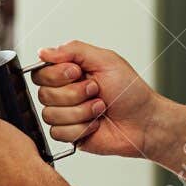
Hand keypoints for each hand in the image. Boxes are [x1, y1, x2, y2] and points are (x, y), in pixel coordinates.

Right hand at [32, 41, 185, 172]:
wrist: (145, 121)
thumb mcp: (105, 60)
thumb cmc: (130, 91)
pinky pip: (58, 133)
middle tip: (96, 91)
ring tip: (100, 108)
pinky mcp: (70, 135)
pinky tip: (96, 124)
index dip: (57, 74)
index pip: (40, 73)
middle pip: (43, 94)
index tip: (78, 73)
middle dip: (75, 93)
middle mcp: (64, 93)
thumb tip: (43, 52)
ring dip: (81, 112)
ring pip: (50, 115)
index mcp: (68, 73)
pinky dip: (82, 128)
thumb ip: (73, 50)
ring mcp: (66, 115)